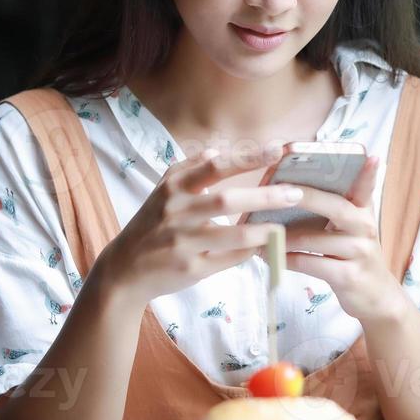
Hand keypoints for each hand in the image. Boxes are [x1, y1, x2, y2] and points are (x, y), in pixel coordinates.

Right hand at [96, 145, 303, 300]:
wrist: (124, 269)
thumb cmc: (151, 225)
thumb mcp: (161, 192)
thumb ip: (188, 169)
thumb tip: (216, 152)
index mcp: (173, 189)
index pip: (215, 168)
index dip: (247, 158)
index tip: (277, 150)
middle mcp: (177, 213)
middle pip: (226, 201)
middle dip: (264, 196)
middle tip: (295, 193)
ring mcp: (183, 242)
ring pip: (231, 235)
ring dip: (262, 230)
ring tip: (284, 226)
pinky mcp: (190, 269)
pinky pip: (228, 259)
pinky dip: (248, 252)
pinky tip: (265, 246)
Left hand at [276, 156, 409, 325]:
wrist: (376, 297)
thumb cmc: (354, 256)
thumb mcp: (353, 227)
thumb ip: (336, 204)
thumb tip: (295, 184)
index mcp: (364, 211)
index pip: (366, 185)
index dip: (367, 171)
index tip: (369, 155)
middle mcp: (365, 227)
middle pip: (334, 206)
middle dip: (302, 197)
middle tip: (272, 190)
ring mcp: (358, 252)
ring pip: (313, 239)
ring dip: (281, 236)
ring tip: (256, 232)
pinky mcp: (348, 276)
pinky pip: (309, 263)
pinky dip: (285, 259)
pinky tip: (267, 256)